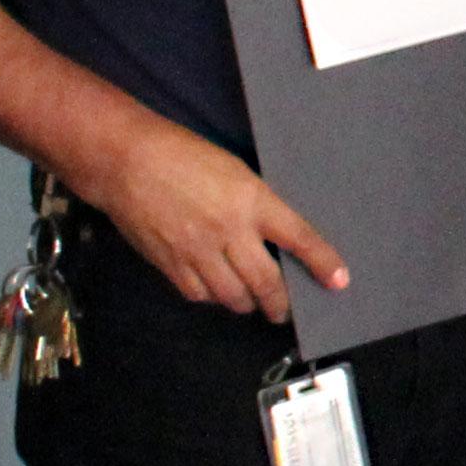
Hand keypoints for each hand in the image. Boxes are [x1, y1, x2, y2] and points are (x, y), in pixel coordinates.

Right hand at [83, 123, 347, 321]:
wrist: (127, 161)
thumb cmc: (182, 156)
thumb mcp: (234, 171)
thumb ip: (255, 205)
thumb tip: (273, 237)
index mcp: (251, 200)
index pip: (299, 237)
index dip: (322, 263)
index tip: (338, 281)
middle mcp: (229, 230)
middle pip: (267, 283)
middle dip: (280, 303)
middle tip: (283, 310)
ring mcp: (198, 251)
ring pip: (233, 297)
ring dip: (247, 303)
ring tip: (250, 300)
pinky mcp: (171, 264)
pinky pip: (200, 295)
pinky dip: (212, 297)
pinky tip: (215, 288)